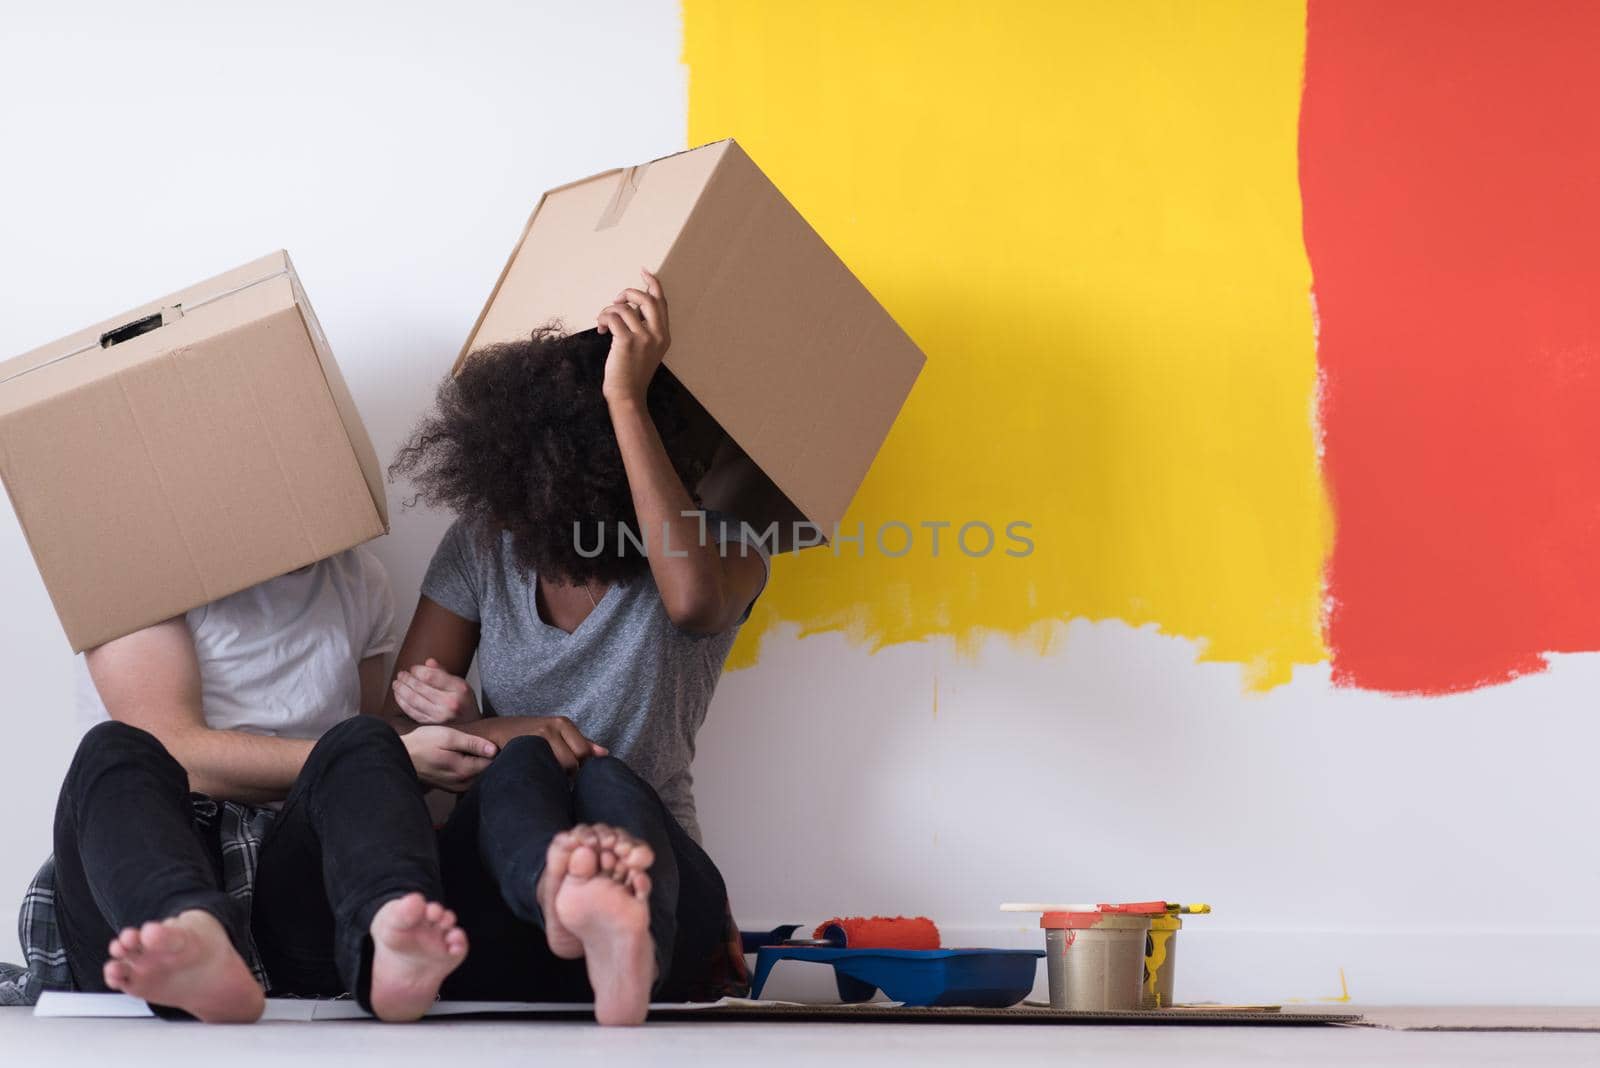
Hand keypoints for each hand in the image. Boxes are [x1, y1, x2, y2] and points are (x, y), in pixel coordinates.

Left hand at [392, 658, 480, 724]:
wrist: (471, 729)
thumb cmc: (464, 703)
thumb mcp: (460, 684)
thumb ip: (443, 673)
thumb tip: (428, 662)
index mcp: (459, 689)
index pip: (431, 676)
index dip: (418, 670)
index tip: (413, 668)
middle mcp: (450, 703)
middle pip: (420, 687)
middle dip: (406, 679)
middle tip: (401, 674)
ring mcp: (440, 716)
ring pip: (413, 700)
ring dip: (401, 690)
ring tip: (397, 683)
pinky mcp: (431, 725)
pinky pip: (412, 712)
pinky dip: (402, 702)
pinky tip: (399, 696)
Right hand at [403, 725, 497, 791]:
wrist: (400, 754)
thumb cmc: (423, 742)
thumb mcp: (448, 736)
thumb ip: (472, 743)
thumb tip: (494, 749)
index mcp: (464, 770)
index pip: (491, 763)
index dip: (492, 749)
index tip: (485, 740)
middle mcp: (461, 783)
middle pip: (486, 771)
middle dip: (485, 758)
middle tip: (475, 742)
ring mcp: (455, 787)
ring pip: (477, 776)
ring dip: (477, 764)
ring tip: (466, 749)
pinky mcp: (450, 787)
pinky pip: (468, 780)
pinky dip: (469, 770)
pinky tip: (460, 758)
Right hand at [514, 716, 609, 771]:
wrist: (492, 732)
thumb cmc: (527, 737)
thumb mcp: (555, 735)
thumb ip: (580, 744)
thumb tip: (605, 753)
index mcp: (564, 723)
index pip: (585, 753)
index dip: (580, 767)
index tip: (569, 772)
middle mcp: (553, 726)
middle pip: (575, 762)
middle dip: (568, 774)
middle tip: (553, 774)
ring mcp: (539, 734)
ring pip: (561, 767)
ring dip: (555, 776)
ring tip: (544, 772)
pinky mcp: (524, 746)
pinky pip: (543, 767)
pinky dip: (542, 774)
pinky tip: (535, 773)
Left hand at [598, 267, 670, 404]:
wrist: (627, 395)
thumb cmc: (632, 373)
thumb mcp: (647, 350)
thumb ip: (644, 328)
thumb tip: (628, 306)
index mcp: (664, 335)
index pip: (661, 302)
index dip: (653, 283)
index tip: (644, 271)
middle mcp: (657, 334)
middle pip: (646, 299)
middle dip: (628, 293)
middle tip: (616, 299)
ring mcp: (643, 338)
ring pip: (624, 308)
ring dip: (608, 311)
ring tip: (603, 322)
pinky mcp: (627, 342)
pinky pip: (613, 317)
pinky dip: (603, 318)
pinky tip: (601, 328)